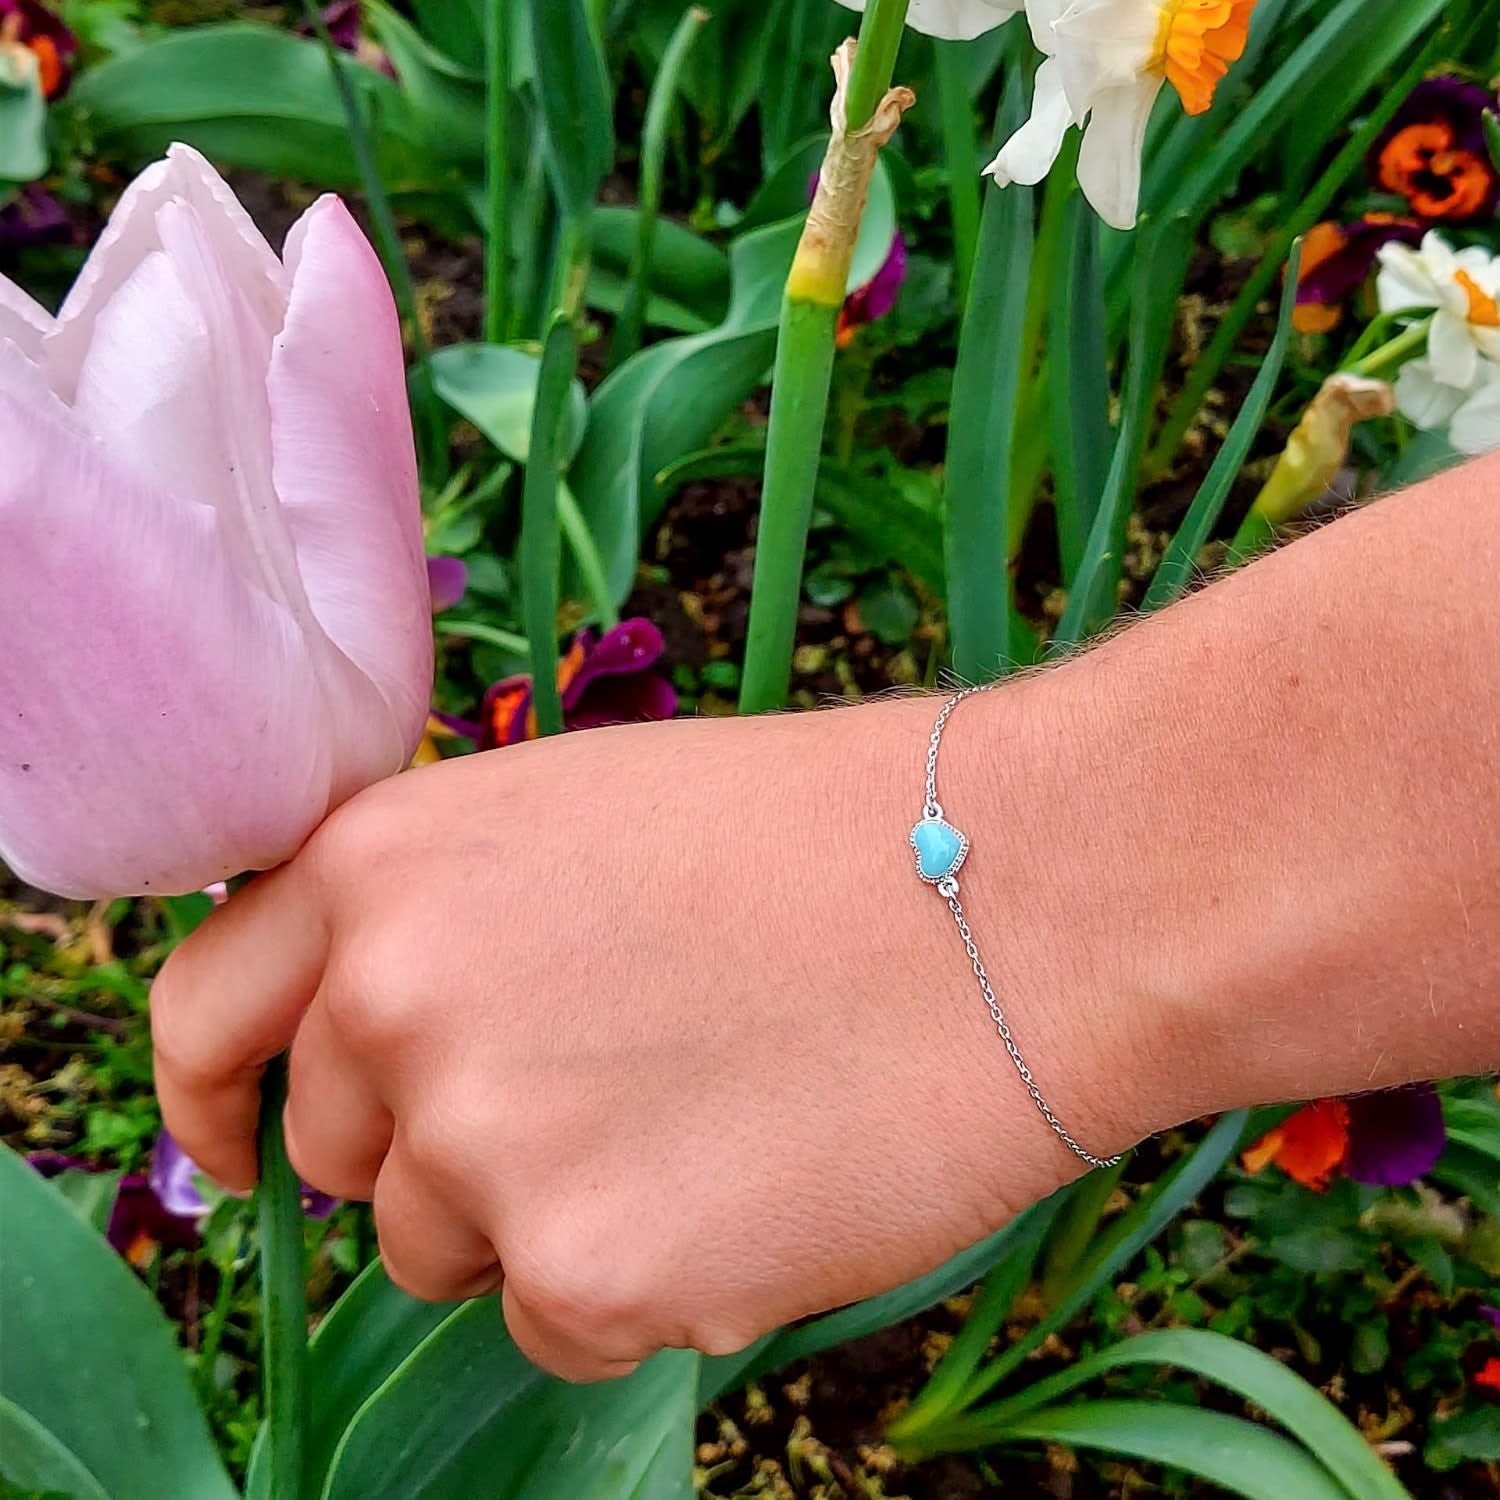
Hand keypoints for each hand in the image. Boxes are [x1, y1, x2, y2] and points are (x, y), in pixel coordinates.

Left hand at [152, 693, 1151, 1381]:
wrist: (1018, 893)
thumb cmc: (823, 835)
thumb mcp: (583, 822)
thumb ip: (450, 922)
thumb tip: (396, 1043)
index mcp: (384, 864)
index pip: (202, 1014)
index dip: (215, 1096)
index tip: (242, 1148)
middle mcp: (394, 1003)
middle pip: (352, 1156)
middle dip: (445, 1151)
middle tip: (603, 1092)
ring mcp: (479, 1147)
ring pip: (455, 1252)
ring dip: (554, 1215)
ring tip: (706, 1115)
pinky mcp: (586, 1274)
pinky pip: (565, 1322)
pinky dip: (646, 1277)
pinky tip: (752, 1179)